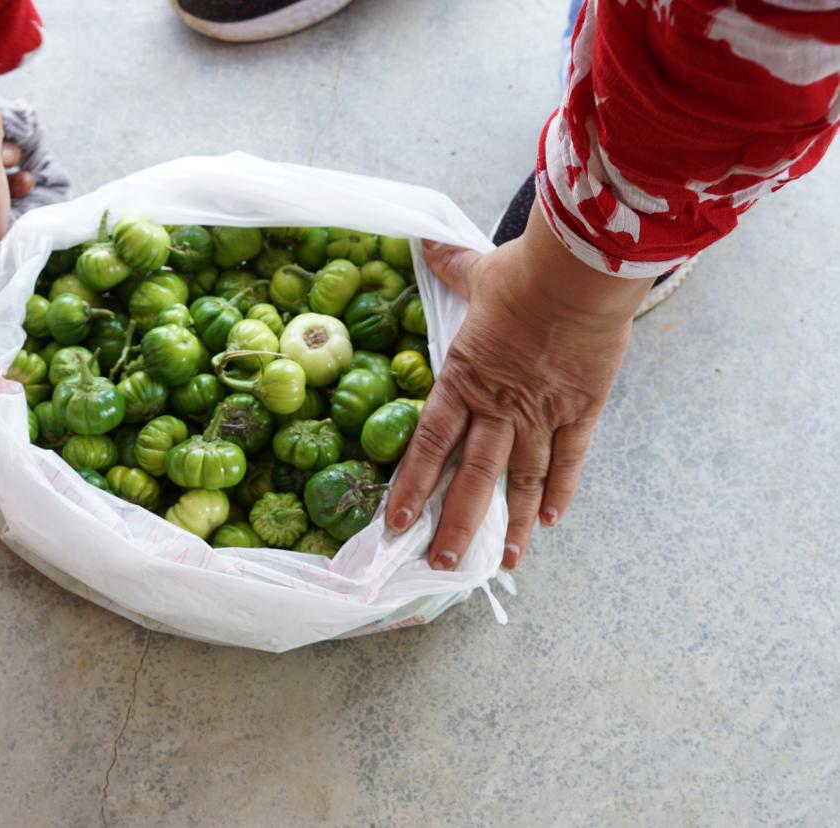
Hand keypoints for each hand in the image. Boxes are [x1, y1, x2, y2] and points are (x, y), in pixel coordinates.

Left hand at [386, 198, 652, 570]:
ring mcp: (542, 413)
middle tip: (441, 564)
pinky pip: (570, 460)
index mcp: (464, 379)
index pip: (428, 443)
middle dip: (456, 525)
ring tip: (500, 563)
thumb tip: (423, 243)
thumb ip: (449, 267)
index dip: (412, 485)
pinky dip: (560, 493)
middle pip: (472, 478)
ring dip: (510, 525)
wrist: (582, 272)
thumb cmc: (525, 271)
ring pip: (522, 481)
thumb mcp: (478, 271)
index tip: (398, 522)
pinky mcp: (581, 409)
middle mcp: (499, 406)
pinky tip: (550, 523)